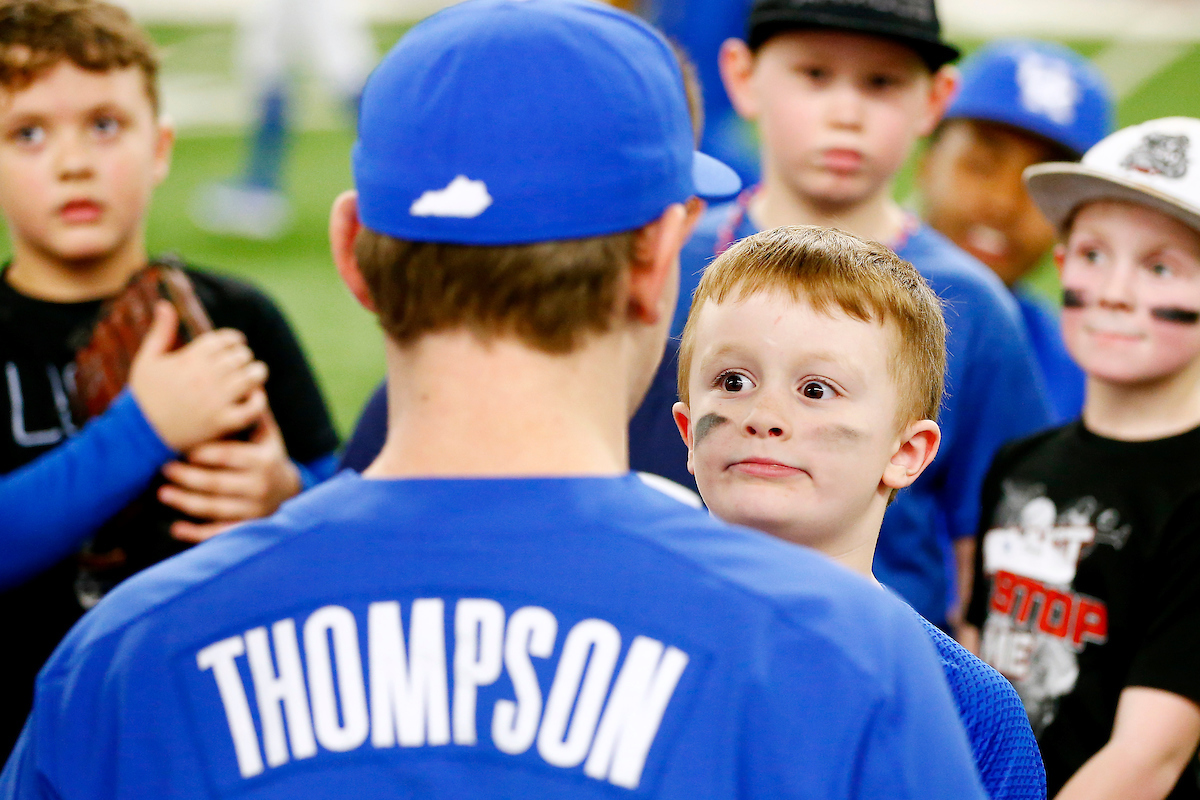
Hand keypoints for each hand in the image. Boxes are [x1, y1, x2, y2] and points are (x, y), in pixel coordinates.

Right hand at [129, 302, 268, 451]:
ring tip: (255, 373)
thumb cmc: (144, 395)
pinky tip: (255, 396)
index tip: (236, 342)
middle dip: (244, 356)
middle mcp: (204, 378)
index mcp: (188, 359)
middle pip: (240, 357)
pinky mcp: (221, 422)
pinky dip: (258, 400)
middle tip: (243, 360)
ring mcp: (215, 401)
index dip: (233, 338)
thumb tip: (165, 303)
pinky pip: (252, 408)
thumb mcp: (147, 360)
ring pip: (251, 378)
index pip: (223, 339)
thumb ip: (160, 331)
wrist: (139, 435)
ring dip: (257, 373)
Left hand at [158, 404, 301, 542]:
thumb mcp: (268, 435)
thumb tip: (248, 381)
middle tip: (164, 467)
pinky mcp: (247, 528)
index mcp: (264, 460)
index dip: (203, 453)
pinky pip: (219, 533)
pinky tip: (176, 529)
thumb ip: (255, 413)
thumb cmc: (269, 456)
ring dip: (185, 501)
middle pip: (217, 483)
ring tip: (162, 492)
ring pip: (214, 508)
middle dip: (187, 476)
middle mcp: (260, 487)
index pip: (229, 455)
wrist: (290, 491)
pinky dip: (196, 534)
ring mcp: (254, 510)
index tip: (182, 447)